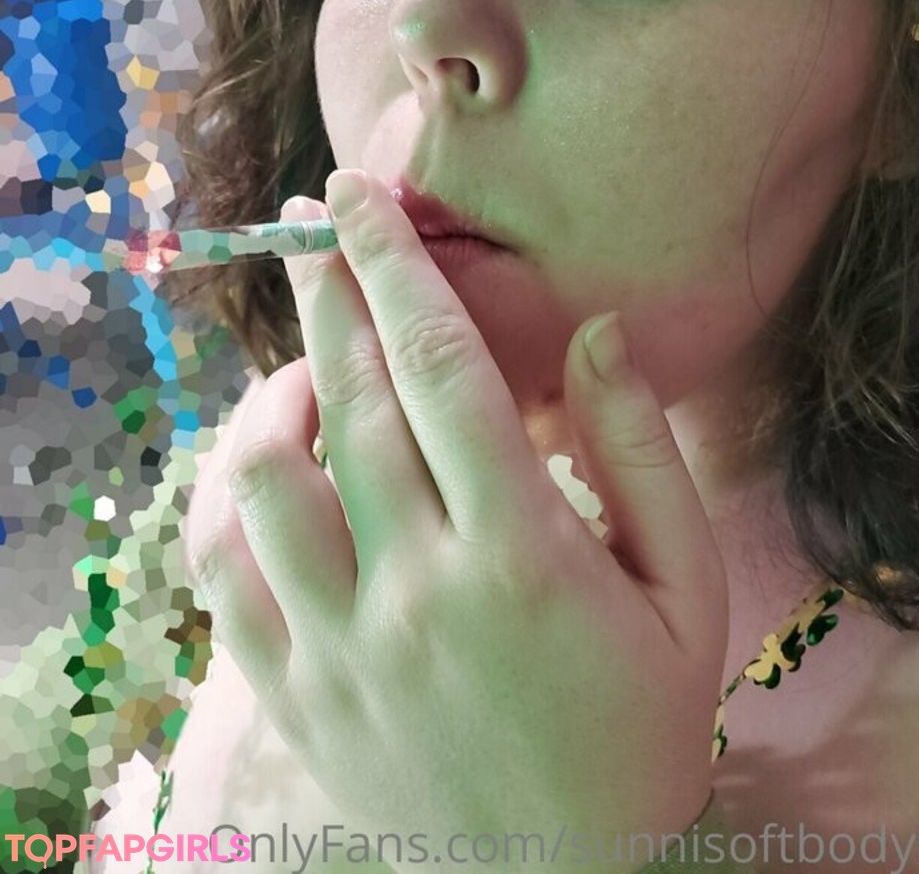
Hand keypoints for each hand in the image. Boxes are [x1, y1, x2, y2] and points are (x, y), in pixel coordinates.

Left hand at [186, 169, 729, 872]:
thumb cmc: (642, 729)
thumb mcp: (688, 594)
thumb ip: (642, 455)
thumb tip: (597, 333)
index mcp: (523, 555)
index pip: (439, 370)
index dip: (395, 266)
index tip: (360, 194)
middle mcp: (417, 589)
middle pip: (349, 399)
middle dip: (330, 289)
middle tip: (318, 224)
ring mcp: (341, 647)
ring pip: (264, 477)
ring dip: (276, 392)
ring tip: (310, 359)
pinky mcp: (296, 694)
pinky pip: (225, 573)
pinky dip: (228, 496)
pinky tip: (266, 464)